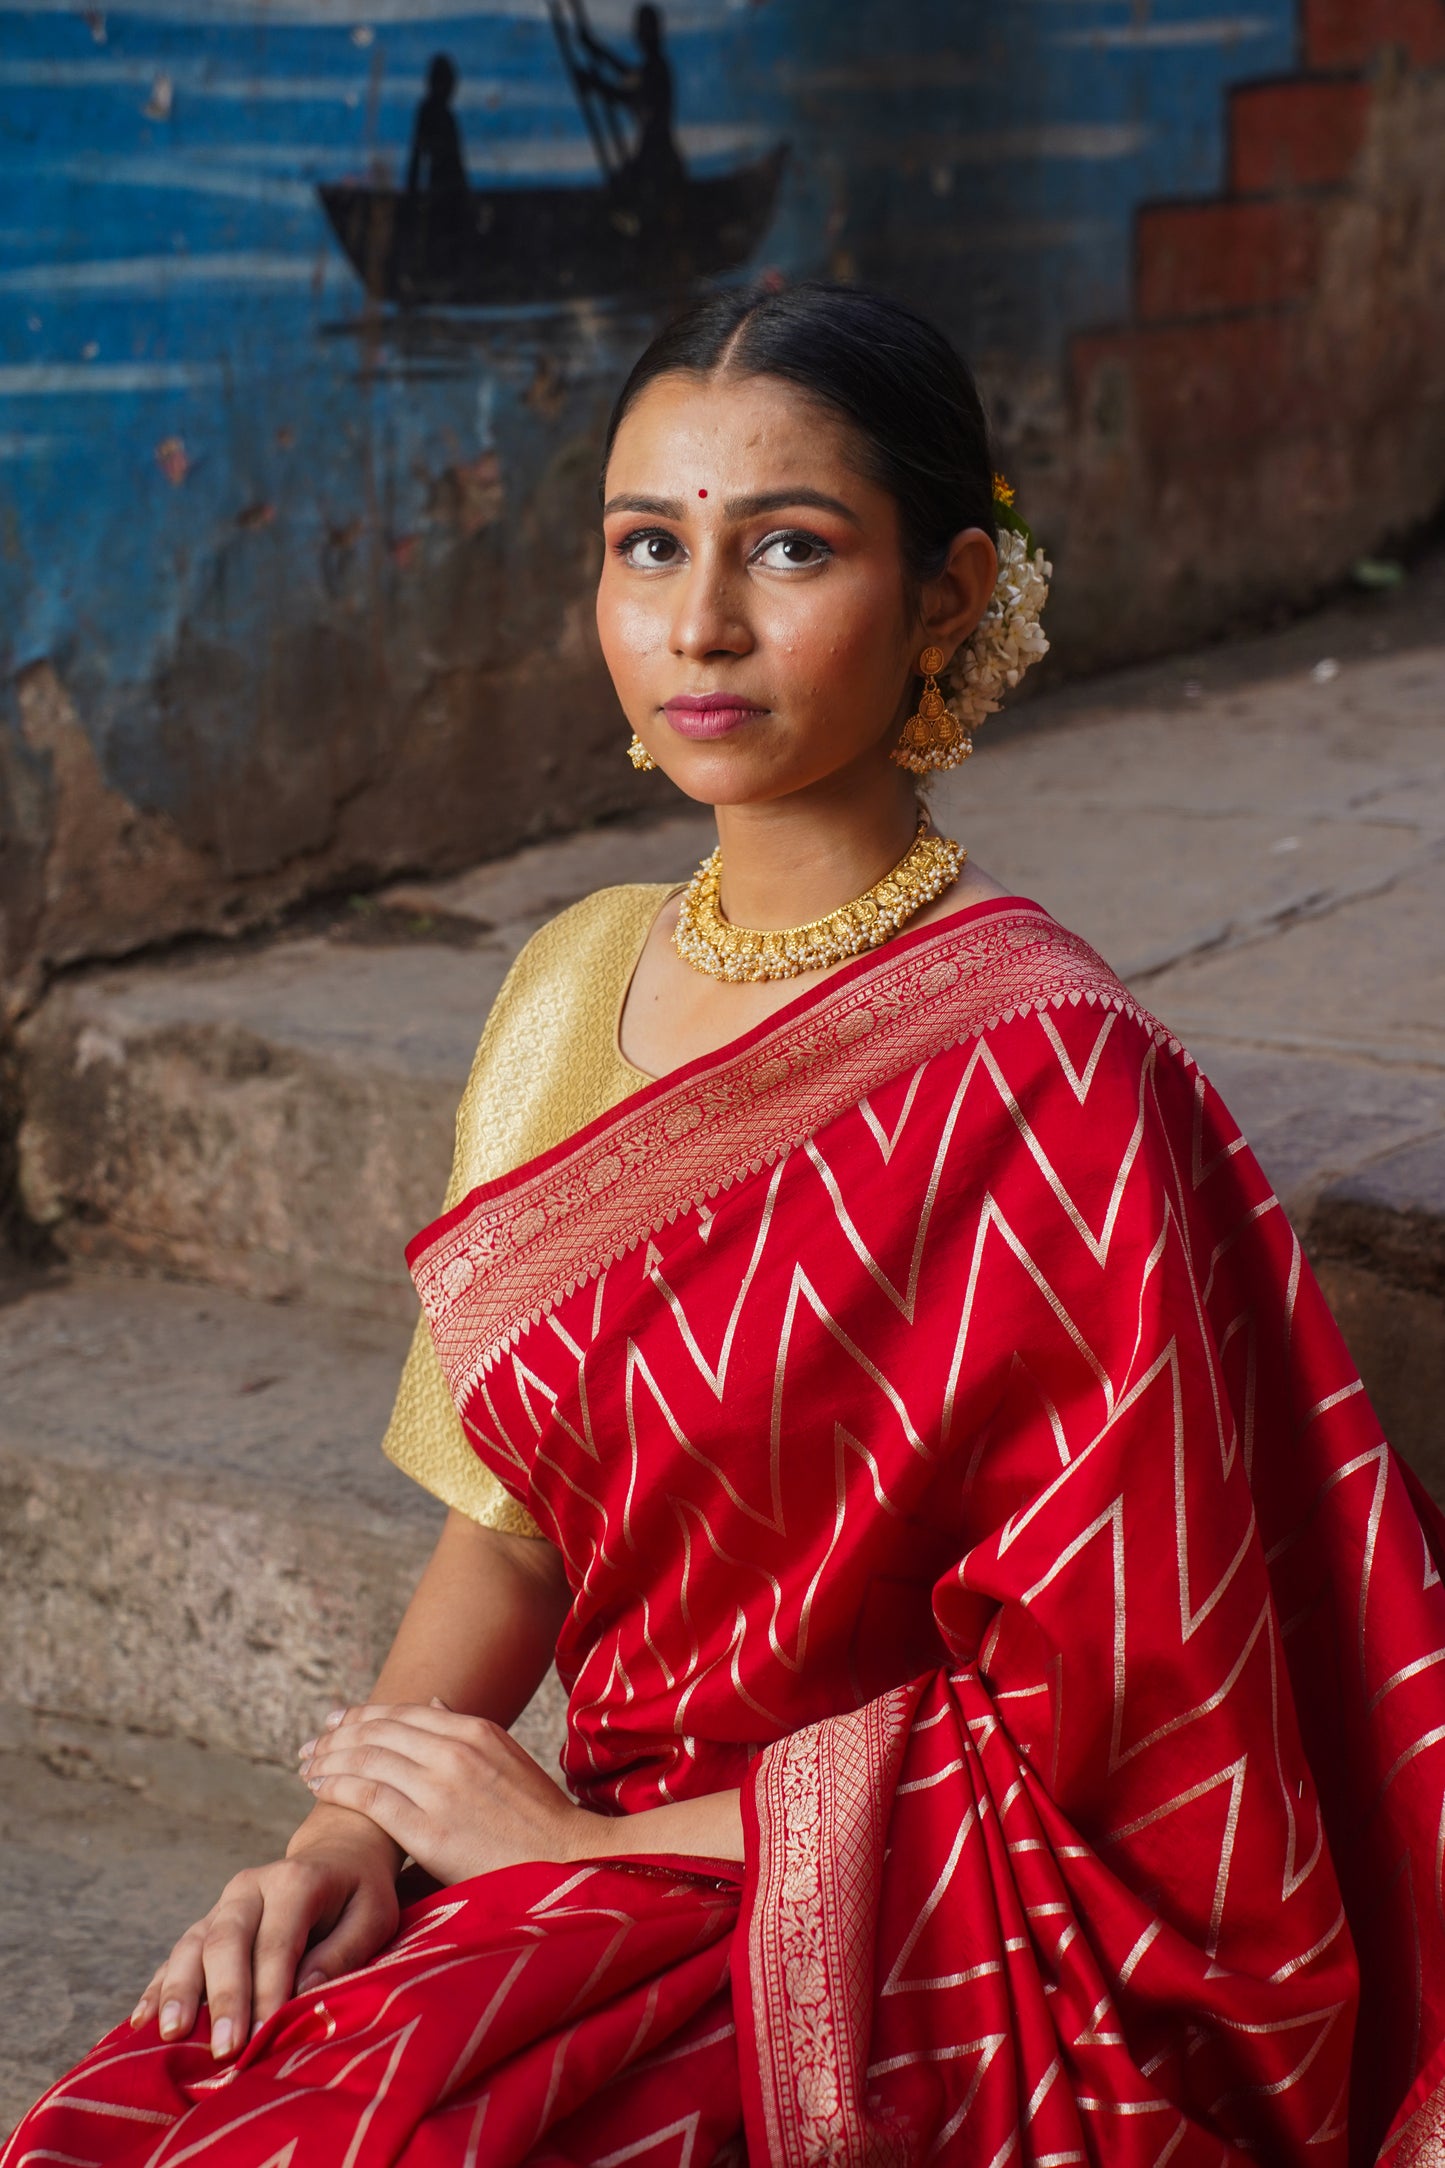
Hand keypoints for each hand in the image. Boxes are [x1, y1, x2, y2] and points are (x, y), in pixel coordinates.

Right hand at [129, 1807, 400, 2059]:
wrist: (338, 1853)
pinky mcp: (208, 1921)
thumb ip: (344, 1951)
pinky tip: (142, 2020)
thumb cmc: (360, 1894)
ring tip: (170, 2035)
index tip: (265, 2036)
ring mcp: (224, 1902)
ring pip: (193, 1944)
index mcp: (297, 1880)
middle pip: (228, 1940)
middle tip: (223, 2049)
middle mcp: (252, 1886)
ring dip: (179, 1991)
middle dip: (224, 1997)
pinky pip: (177, 1953)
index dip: (270, 1991)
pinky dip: (159, 1986)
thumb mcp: (374, 1916)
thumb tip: (305, 1991)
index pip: (278, 1941)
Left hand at [299, 1699, 592, 1883]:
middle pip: (378, 1731)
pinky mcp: (430, 1829)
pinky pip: (371, 1797)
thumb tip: (433, 1703)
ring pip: (367, 1759)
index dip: (361, 1715)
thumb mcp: (506, 1756)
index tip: (335, 1723)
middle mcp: (454, 1750)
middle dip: (337, 1735)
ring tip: (308, 1767)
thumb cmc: (536, 1816)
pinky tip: (320, 1789)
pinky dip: (339, 1787)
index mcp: (474, 1730)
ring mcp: (441, 1788)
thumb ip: (465, 1730)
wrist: (566, 1860)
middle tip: (311, 1745)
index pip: (401, 1713)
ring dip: (330, 1759)